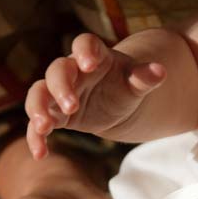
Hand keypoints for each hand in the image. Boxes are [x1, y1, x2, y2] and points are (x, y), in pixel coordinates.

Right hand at [25, 33, 165, 158]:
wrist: (115, 101)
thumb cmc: (125, 85)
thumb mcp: (136, 82)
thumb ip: (144, 77)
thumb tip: (161, 71)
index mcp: (94, 56)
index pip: (84, 44)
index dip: (84, 51)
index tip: (89, 64)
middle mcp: (71, 71)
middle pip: (57, 71)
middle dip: (61, 87)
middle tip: (73, 106)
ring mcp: (58, 92)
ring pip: (39, 94)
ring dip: (39, 109)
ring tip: (45, 127)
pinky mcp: (54, 114)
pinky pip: (38, 123)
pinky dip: (36, 137)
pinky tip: (40, 154)